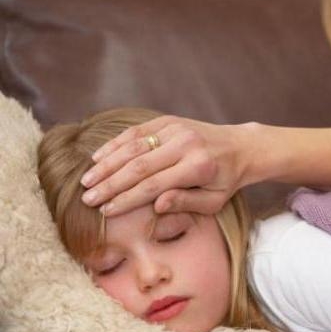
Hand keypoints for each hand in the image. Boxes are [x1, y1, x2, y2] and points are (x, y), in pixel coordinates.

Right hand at [79, 115, 263, 216]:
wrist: (241, 147)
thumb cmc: (225, 181)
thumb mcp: (214, 201)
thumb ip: (185, 203)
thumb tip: (155, 204)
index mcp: (199, 168)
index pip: (154, 186)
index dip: (127, 199)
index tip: (106, 211)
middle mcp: (186, 145)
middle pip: (139, 166)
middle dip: (110, 184)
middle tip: (88, 198)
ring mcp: (177, 129)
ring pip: (134, 146)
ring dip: (107, 164)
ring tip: (87, 181)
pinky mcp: (169, 120)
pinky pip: (137, 132)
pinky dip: (116, 144)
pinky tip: (98, 158)